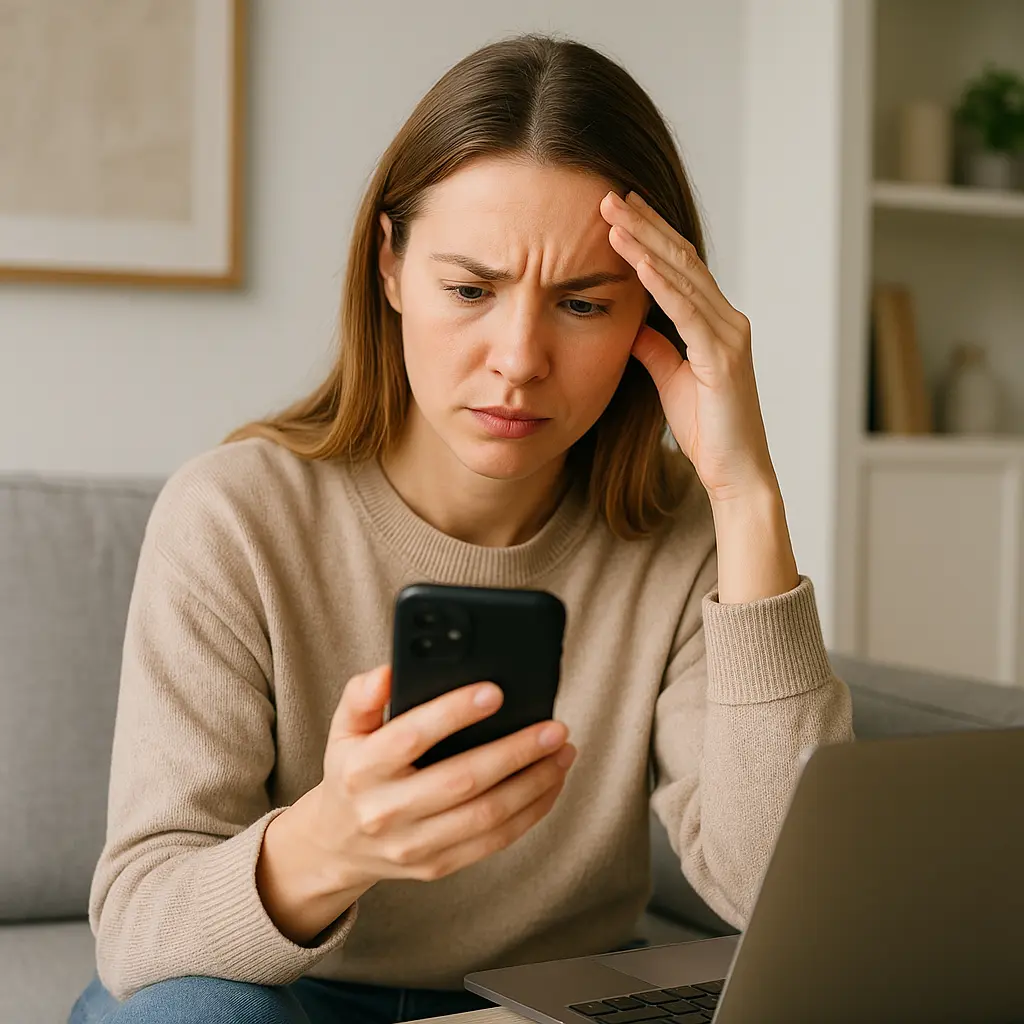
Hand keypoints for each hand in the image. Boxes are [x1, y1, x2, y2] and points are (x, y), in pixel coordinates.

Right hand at [308, 665, 576, 887]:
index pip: (410, 736)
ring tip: (563, 752)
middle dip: (516, 752)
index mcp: (362, 769)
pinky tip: (551, 783)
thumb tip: (388, 671)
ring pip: (487, 816)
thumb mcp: (344, 728)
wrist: (337, 844)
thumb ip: (362, 695)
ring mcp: (413, 845)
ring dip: (534, 783)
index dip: (453, 713)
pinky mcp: (437, 866)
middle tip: (554, 727)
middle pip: (462, 781)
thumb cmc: (354, 770)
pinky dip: (531, 811)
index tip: (495, 691)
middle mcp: (386, 811)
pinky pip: (494, 841)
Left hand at [600, 189, 778, 505]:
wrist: (735, 472)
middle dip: (644, 224)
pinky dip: (660, 282)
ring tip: (613, 214)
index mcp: (716, 323)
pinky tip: (635, 258)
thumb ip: (656, 348)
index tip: (620, 210)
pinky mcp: (723, 357)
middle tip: (610, 193)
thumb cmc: (707, 431)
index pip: (680, 266)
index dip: (650, 235)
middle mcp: (728, 320)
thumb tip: (634, 325)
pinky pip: (687, 311)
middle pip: (682, 258)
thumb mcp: (670, 379)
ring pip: (684, 275)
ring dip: (645, 242)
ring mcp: (729, 335)